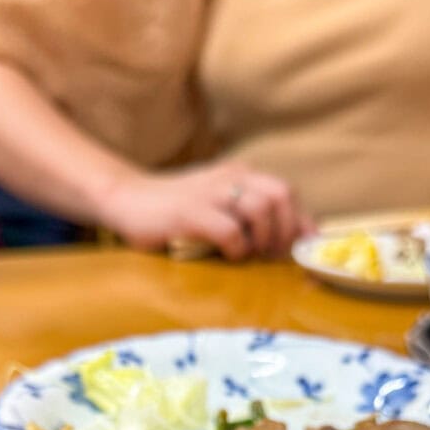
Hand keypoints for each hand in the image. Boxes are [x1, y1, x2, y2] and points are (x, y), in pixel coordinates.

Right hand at [99, 161, 312, 259]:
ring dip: (262, 239)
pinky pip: (230, 231)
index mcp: (240, 173)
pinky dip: (237, 249)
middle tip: (272, 254)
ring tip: (249, 254)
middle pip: (281, 196)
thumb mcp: (217, 203)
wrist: (128, 199)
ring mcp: (210, 193)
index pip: (286, 191)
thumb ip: (247, 213)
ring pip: (260, 210)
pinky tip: (228, 255)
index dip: (301, 221)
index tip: (301, 246)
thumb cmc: (175, 210)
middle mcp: (230, 177)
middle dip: (286, 230)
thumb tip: (284, 239)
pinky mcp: (191, 213)